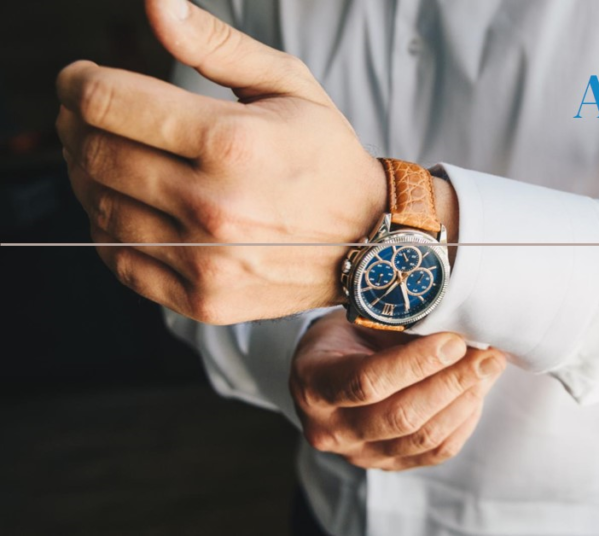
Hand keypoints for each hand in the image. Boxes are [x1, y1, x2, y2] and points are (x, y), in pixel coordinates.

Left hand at [55, 0, 386, 323]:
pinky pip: (119, 260)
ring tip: (112, 156)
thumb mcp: (288, 85)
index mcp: (233, 142)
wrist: (373, 243)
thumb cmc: (327, 159)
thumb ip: (214, 43)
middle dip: (76, 123)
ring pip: (98, 208)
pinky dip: (108, 227)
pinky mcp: (203, 299)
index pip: (108, 102)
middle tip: (88, 115)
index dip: (78, 81)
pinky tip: (130, 205)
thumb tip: (155, 3)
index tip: (79, 78)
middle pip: (95, 153)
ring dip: (88, 174)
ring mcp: (206, 260)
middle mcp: (215, 205)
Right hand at [289, 312, 506, 470]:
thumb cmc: (345, 336)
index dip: (416, 363)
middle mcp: (331, 429)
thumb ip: (396, 325)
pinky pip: (434, 453)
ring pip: (423, 438)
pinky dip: (463, 422)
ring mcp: (359, 454)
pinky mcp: (388, 464)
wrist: (327, 370)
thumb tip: (454, 323)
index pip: (367, 381)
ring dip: (465, 401)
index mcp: (314, 385)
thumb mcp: (357, 319)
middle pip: (401, 416)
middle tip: (487, 355)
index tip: (454, 341)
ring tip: (488, 370)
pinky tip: (477, 393)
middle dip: (453, 382)